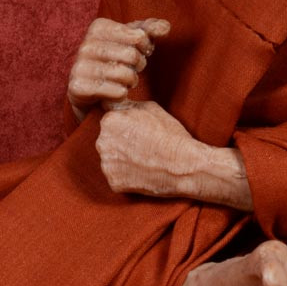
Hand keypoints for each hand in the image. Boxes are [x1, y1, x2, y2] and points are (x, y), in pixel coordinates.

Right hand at [67, 17, 169, 116]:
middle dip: (139, 64)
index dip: (145, 46)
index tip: (140, 50)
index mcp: (99, 27)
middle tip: (133, 68)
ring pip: (124, 74)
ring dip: (131, 80)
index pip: (139, 36)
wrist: (88, 88)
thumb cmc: (115, 58)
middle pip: (132, 55)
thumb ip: (150, 30)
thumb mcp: (132, 40)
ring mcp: (80, 66)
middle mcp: (86, 45)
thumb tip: (166, 27)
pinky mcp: (78, 87)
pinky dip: (122, 95)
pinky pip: (116, 92)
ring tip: (125, 80)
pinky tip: (117, 92)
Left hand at [96, 100, 252, 210]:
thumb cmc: (170, 134)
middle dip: (120, 142)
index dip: (124, 125)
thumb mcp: (150, 108)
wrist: (184, 164)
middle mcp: (102, 141)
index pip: (109, 120)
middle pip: (106, 140)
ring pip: (110, 159)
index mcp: (109, 120)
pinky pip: (116, 177)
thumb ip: (127, 105)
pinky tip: (142, 172)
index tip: (136, 130)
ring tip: (143, 159)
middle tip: (141, 146)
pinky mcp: (113, 182)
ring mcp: (106, 164)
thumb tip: (116, 102)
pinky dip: (126, 176)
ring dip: (121, 159)